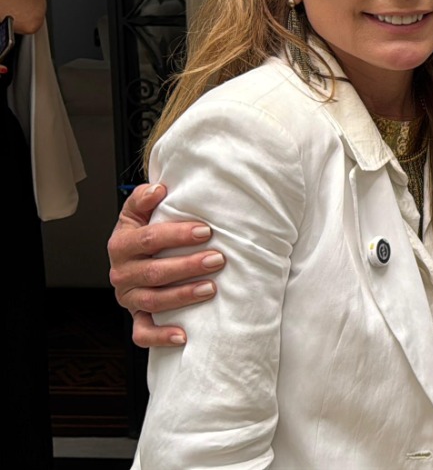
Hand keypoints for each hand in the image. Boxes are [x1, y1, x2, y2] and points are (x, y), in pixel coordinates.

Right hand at [108, 183, 225, 346]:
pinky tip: (183, 335)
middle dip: (188, 265)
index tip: (205, 231)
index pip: (148, 239)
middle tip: (218, 259)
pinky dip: (161, 336)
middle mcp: (122, 273)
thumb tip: (158, 189)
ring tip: (211, 288)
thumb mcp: (138, 214)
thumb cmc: (144, 234)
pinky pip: (143, 332)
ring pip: (153, 300)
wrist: (134, 259)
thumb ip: (143, 199)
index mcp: (122, 244)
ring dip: (183, 296)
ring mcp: (128, 297)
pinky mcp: (136, 317)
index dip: (177, 235)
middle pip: (155, 271)